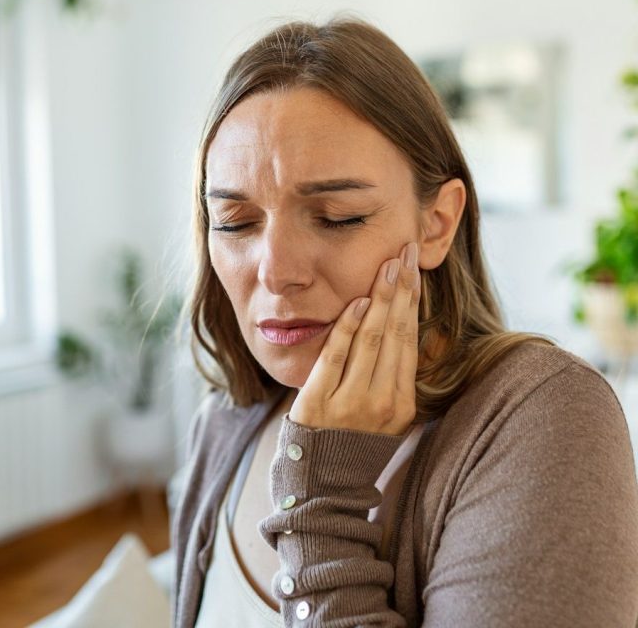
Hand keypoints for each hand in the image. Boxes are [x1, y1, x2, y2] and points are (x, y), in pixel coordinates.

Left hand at [289, 241, 420, 435]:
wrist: (323, 482)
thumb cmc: (354, 440)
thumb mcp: (385, 413)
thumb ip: (392, 374)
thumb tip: (400, 322)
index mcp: (402, 403)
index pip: (410, 339)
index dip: (413, 300)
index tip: (415, 268)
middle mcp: (383, 402)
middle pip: (396, 333)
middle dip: (402, 289)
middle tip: (406, 252)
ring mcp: (351, 403)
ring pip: (371, 340)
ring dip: (380, 299)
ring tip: (388, 266)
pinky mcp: (319, 402)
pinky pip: (337, 356)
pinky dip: (348, 327)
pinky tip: (358, 302)